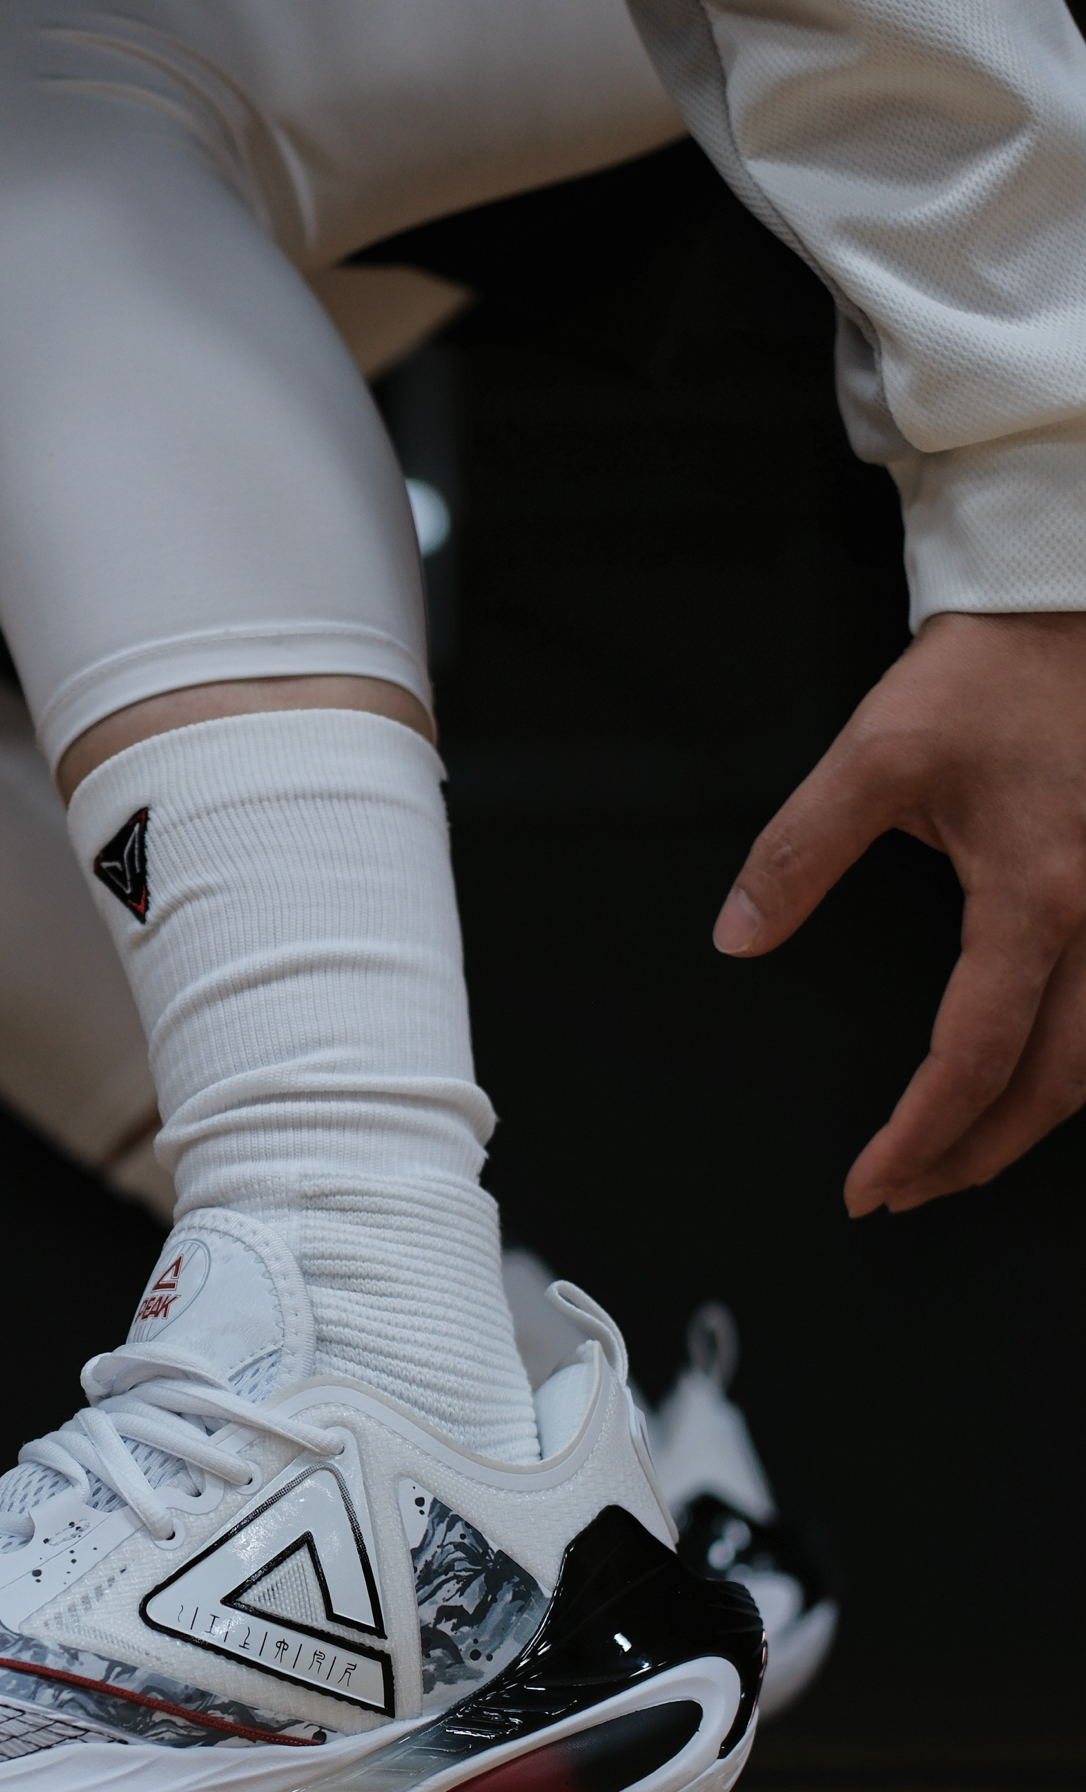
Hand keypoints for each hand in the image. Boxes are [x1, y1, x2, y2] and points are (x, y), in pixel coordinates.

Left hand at [714, 610, 1085, 1214]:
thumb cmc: (989, 670)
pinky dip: (1080, 1062)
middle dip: (978, 1154)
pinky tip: (1046, 1078)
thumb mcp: (873, 755)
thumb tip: (740, 934)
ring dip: (1036, 1119)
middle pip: (1054, 1084)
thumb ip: (798, 852)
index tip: (871, 1180)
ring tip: (968, 1154)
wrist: (1066, 601)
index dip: (918, 1134)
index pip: (972, 1055)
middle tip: (913, 1190)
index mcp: (1032, 892)